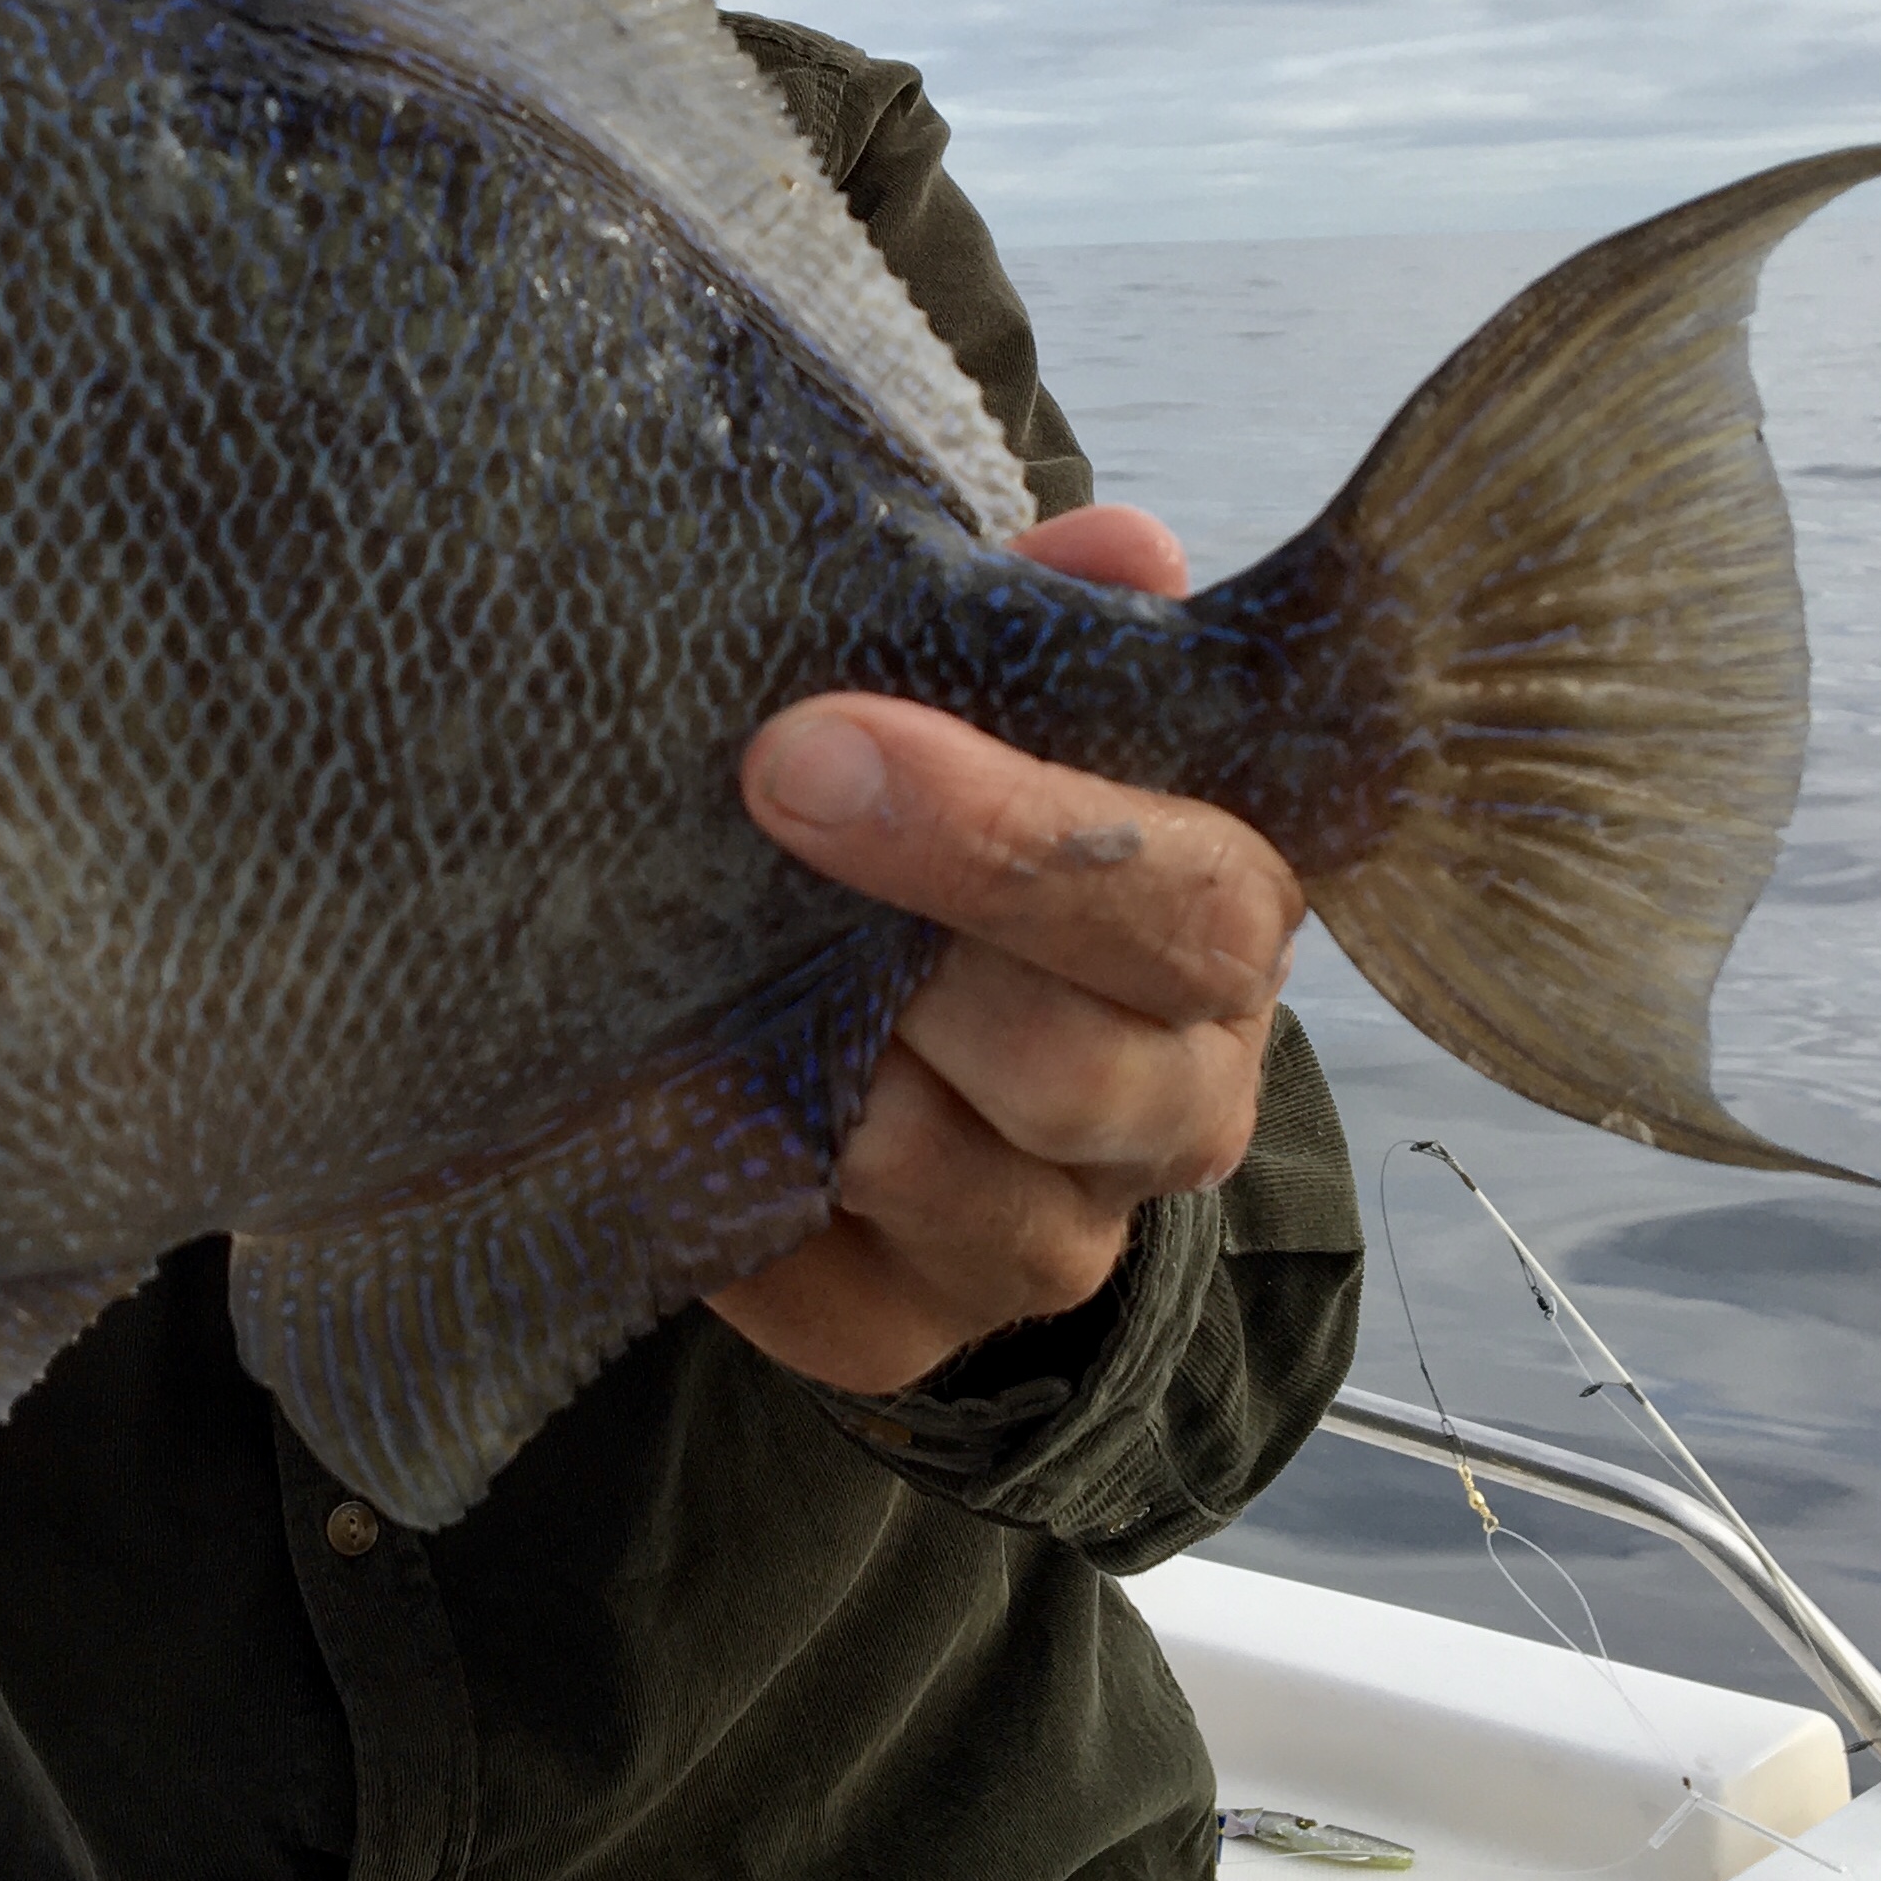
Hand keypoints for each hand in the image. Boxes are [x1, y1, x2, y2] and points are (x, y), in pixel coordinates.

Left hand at [707, 503, 1300, 1397]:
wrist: (888, 1025)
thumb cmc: (954, 832)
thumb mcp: (1006, 711)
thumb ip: (1054, 629)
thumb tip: (1119, 547)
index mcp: (1220, 932)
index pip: (1184, 899)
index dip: (1006, 830)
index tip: (808, 741)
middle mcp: (1174, 1109)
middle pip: (1077, 1068)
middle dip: (901, 951)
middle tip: (754, 827)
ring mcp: (1047, 1240)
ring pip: (939, 1180)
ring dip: (813, 1066)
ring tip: (717, 954)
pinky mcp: (907, 1333)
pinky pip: (809, 1283)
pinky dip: (719, 1182)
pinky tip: (659, 1086)